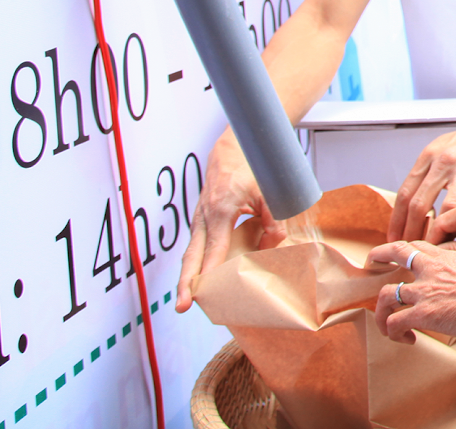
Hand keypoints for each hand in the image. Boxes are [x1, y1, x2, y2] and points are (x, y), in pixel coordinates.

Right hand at [175, 132, 285, 312]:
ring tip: (186, 301)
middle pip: (192, 256)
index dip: (208, 272)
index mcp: (221, 210)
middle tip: (182, 306)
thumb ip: (273, 221)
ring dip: (188, 276)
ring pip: (190, 252)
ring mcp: (199, 218)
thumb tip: (272, 247)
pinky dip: (194, 263)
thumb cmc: (251, 168)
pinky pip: (195, 245)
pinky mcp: (200, 219)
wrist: (232, 149)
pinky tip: (198, 279)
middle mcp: (204, 216)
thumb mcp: (269, 192)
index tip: (202, 292)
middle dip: (185, 282)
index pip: (213, 248)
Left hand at [369, 240, 455, 343]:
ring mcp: (423, 291)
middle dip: (378, 256)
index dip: (402, 248)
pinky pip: (393, 322)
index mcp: (445, 257)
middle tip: (370, 262)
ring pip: (384, 296)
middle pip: (394, 253)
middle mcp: (430, 269)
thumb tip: (455, 286)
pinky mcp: (422, 313)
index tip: (395, 253)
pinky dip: (393, 333)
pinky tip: (407, 339)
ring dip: (381, 313)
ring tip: (387, 324)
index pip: (417, 245)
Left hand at [388, 115, 455, 242]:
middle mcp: (442, 162)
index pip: (405, 192)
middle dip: (411, 231)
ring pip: (445, 208)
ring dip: (438, 232)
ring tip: (434, 247)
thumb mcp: (439, 149)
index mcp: (428, 157)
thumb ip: (425, 172)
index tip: (393, 236)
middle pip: (419, 203)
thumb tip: (410, 199)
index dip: (396, 219)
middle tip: (409, 248)